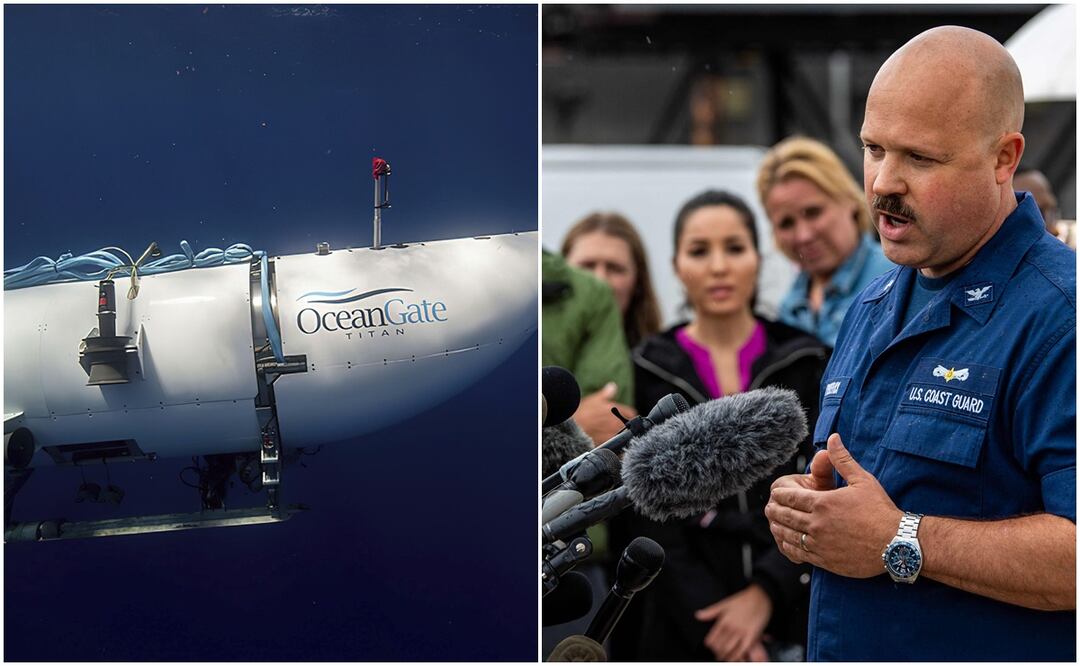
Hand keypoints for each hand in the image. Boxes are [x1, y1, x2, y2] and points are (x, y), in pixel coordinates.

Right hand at [573, 383, 636, 444]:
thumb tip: (612, 386)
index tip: (624, 415)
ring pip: (624, 434)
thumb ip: (606, 393)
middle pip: (628, 424)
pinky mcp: (609, 442)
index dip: (627, 414)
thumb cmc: (582, 413)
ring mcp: (614, 432)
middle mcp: (617, 421)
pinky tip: (607, 440)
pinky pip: (617, 443)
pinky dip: (615, 442)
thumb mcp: (594, 399)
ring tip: (609, 432)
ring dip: (620, 433)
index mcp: (616, 409)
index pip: (631, 412)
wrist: (573, 428)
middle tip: (614, 424)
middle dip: (623, 423)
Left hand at [695, 584, 771, 661]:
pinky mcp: (752, 636)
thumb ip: (710, 612)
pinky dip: (738, 656)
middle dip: (718, 653)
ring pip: (730, 650)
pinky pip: (743, 650)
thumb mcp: (724, 604)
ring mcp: (742, 632)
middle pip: (720, 647)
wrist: (760, 597)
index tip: (710, 647)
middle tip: (718, 655)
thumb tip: (697, 615)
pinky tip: (736, 658)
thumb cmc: (742, 600)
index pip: (712, 639)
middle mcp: (731, 628)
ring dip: (726, 656)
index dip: (710, 646)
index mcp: (723, 621)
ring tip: (725, 657)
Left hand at [764, 433, 901, 577]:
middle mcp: (816, 524)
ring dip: (778, 528)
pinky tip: (787, 544)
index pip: (789, 497)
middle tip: (769, 508)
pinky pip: (798, 554)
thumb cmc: (880, 510)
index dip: (779, 494)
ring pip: (788, 535)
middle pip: (784, 516)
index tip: (775, 493)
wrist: (896, 544)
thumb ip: (842, 460)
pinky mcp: (825, 560)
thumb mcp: (862, 480)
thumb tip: (833, 438)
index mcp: (823, 502)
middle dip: (774, 510)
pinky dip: (788, 547)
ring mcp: (819, 544)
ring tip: (774, 525)